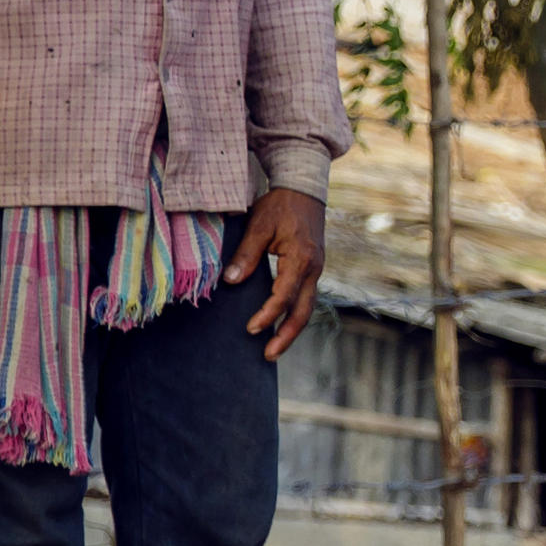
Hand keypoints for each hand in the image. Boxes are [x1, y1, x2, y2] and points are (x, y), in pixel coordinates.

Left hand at [224, 188, 327, 361]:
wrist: (304, 189)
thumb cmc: (280, 205)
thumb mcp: (259, 225)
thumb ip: (246, 254)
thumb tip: (230, 281)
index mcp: (301, 259)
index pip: (285, 296)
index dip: (268, 314)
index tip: (251, 329)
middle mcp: (313, 269)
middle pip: (303, 312)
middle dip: (287, 336)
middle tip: (268, 356)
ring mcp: (315, 271)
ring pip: (307, 308)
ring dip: (291, 330)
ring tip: (273, 349)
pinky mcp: (312, 270)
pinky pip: (305, 299)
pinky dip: (293, 315)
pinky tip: (281, 326)